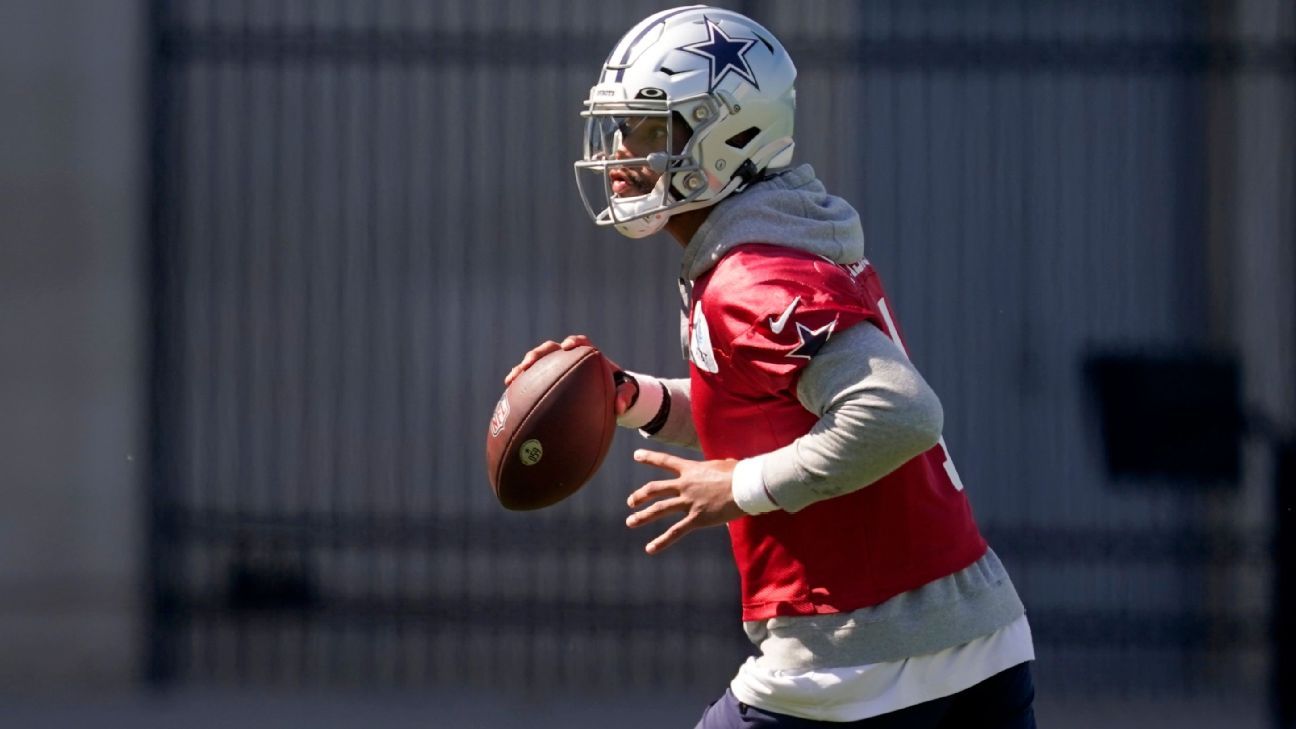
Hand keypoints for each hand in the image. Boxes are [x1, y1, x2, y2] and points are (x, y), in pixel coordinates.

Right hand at [504, 334, 637, 414]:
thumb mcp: (625, 392)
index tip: (567, 347)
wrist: (607, 393)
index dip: (573, 342)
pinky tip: (509, 390)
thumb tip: (621, 407)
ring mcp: (555, 366)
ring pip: (536, 362)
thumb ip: (626, 396)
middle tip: (530, 362)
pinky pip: (531, 378)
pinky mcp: (546, 377)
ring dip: (522, 368)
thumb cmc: (616, 389)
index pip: (581, 342)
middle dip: (538, 354)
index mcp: (588, 354)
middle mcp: (568, 356)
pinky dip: (520, 382)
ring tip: (512, 378)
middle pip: (550, 349)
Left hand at [625, 449, 744, 554]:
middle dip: (641, 495)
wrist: (746, 486)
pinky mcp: (697, 518)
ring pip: (659, 509)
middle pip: (655, 489)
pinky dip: (662, 541)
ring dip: (643, 516)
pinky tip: (650, 548)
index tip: (636, 455)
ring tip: (630, 522)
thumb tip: (724, 465)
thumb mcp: (724, 464)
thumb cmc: (741, 473)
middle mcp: (685, 485)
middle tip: (631, 501)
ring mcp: (689, 502)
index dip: (649, 457)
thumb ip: (717, 466)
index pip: (666, 461)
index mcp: (691, 469)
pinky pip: (676, 532)